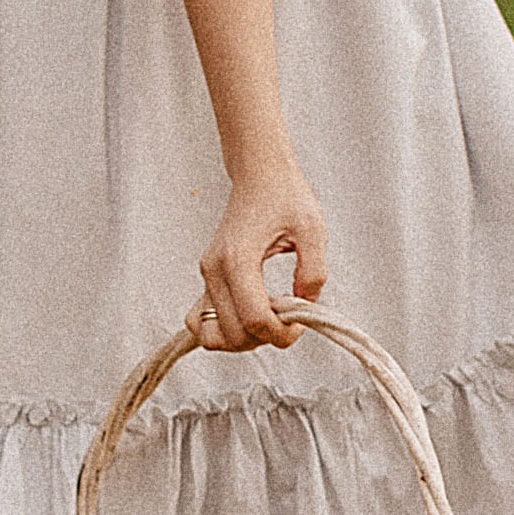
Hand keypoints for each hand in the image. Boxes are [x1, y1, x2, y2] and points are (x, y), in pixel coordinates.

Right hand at [189, 158, 327, 349]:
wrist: (260, 175)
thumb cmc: (286, 197)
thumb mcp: (313, 230)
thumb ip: (313, 271)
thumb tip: (304, 308)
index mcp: (238, 259)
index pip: (254, 319)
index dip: (281, 333)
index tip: (301, 322)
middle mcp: (214, 271)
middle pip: (232, 334)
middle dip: (265, 337)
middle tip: (289, 318)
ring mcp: (206, 275)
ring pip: (211, 335)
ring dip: (242, 339)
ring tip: (268, 319)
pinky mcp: (206, 278)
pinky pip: (200, 321)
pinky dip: (222, 330)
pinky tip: (249, 316)